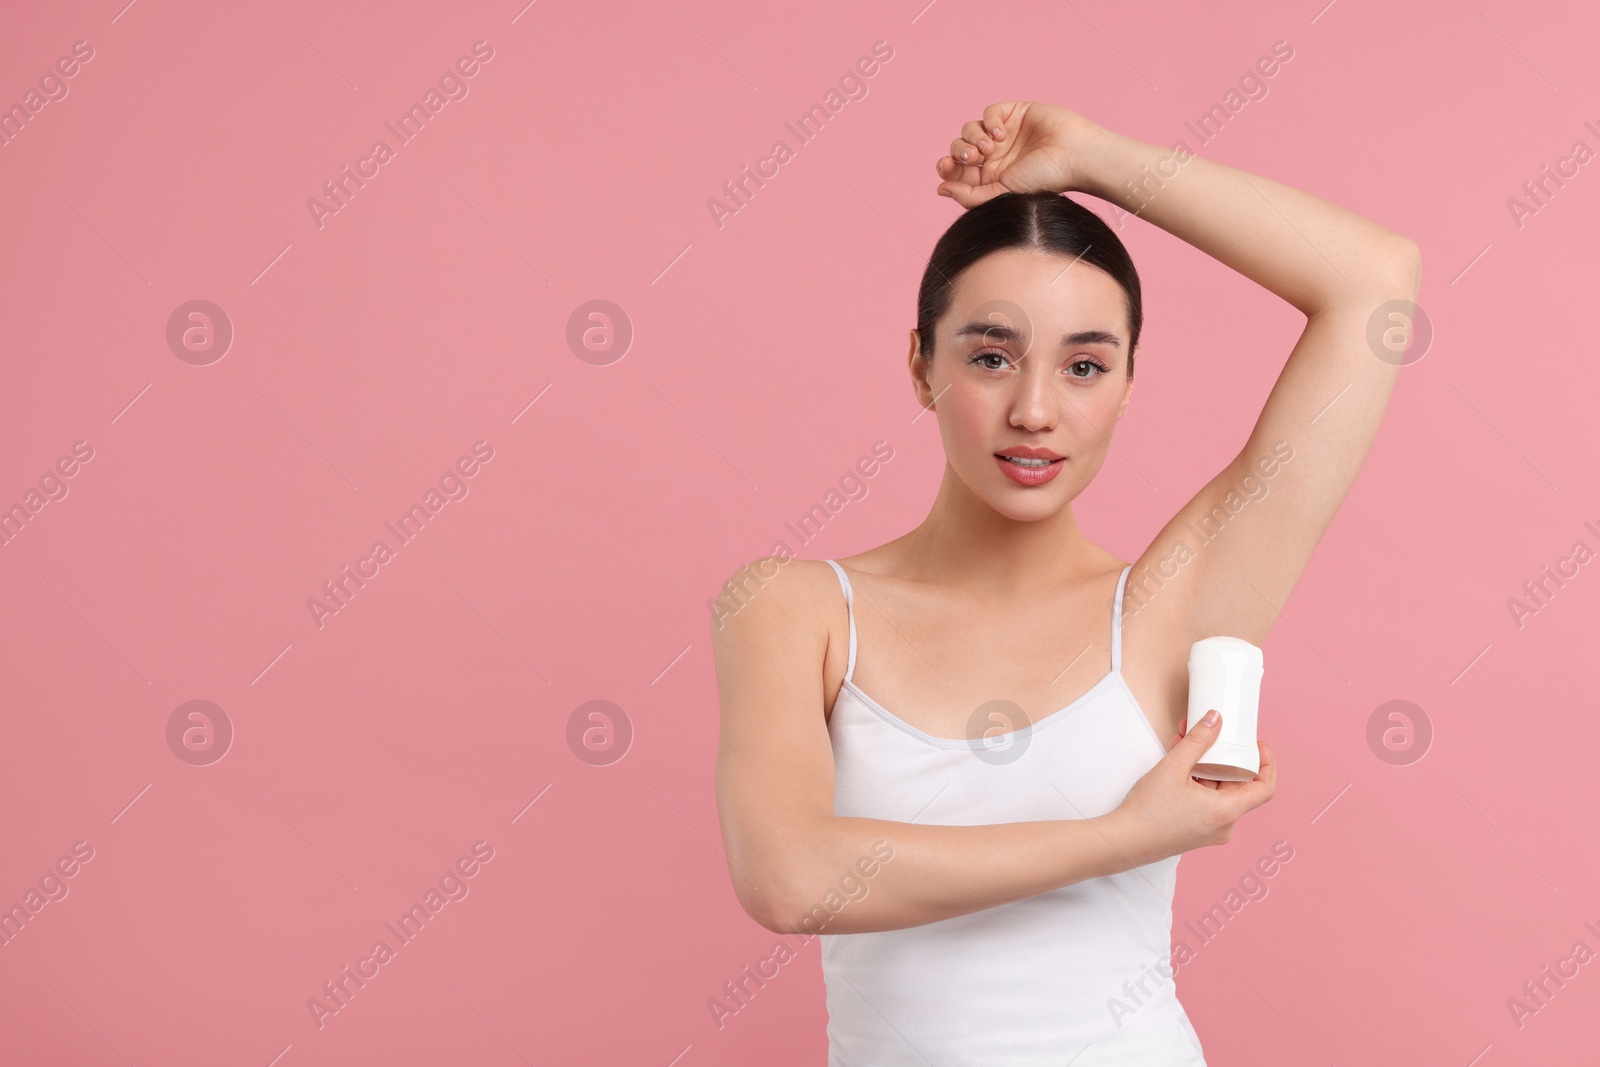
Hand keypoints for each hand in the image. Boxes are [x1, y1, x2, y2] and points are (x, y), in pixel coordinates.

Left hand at [935, 101, 1100, 207]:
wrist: (1074, 157)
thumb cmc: (1043, 181)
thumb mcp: (1002, 194)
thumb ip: (970, 196)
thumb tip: (940, 189)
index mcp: (990, 178)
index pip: (957, 171)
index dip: (947, 167)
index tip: (947, 168)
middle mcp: (995, 157)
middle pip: (960, 148)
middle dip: (959, 151)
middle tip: (973, 157)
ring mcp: (1004, 134)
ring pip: (970, 129)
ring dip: (973, 137)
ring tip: (990, 148)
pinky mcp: (1014, 114)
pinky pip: (988, 113)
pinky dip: (989, 122)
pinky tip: (1002, 135)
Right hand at [1110, 710, 1276, 866]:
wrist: (1125, 840)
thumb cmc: (1148, 813)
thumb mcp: (1173, 768)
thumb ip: (1197, 741)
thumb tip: (1214, 720)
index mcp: (1226, 812)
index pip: (1265, 788)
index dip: (1267, 763)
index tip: (1258, 746)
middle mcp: (1224, 825)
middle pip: (1238, 785)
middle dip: (1224, 757)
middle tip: (1212, 735)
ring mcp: (1211, 829)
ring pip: (1219, 791)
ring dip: (1207, 766)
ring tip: (1185, 743)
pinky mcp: (1197, 830)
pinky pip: (1207, 801)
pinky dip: (1198, 781)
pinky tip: (1181, 763)